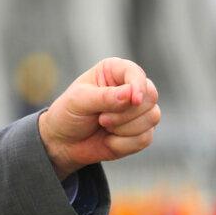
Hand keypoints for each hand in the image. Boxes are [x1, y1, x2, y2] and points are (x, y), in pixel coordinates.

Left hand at [38, 57, 160, 178]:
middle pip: (150, 96)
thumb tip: (130, 94)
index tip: (134, 100)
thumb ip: (104, 96)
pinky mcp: (141, 131)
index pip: (136, 73)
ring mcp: (138, 110)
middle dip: (125, 113)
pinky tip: (109, 140)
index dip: (138, 86)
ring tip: (103, 126)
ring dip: (124, 128)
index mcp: (113, 71)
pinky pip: (145, 138)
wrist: (63, 143)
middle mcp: (130, 88)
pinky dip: (124, 143)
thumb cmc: (68, 114)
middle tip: (101, 119)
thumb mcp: (78, 101)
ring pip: (152, 117)